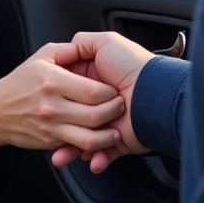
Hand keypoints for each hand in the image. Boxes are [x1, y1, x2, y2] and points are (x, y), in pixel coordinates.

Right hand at [0, 42, 126, 154]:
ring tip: (116, 129)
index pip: (92, 90)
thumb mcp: (41, 56)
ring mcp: (52, 127)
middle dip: (114, 111)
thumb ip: (66, 49)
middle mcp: (53, 106)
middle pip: (94, 114)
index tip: (114, 88)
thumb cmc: (19, 82)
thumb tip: (86, 46)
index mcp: (53, 81)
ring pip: (89, 138)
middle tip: (121, 105)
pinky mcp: (50, 143)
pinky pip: (76, 149)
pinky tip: (101, 143)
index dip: (109, 92)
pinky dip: (93, 150)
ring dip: (108, 136)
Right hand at [50, 31, 155, 172]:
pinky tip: (89, 159)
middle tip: (56, 122)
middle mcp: (98, 103)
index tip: (49, 96)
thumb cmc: (132, 65)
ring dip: (73, 148)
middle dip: (62, 123)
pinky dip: (96, 159)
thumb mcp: (106, 42)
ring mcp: (107, 123)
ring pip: (82, 140)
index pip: (68, 91)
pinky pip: (102, 154)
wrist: (154, 92)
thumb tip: (68, 49)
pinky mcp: (117, 141)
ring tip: (62, 154)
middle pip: (72, 117)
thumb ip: (83, 43)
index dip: (59, 94)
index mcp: (94, 81)